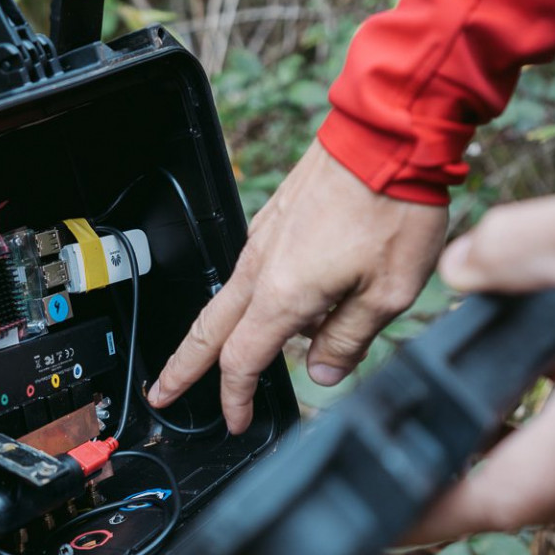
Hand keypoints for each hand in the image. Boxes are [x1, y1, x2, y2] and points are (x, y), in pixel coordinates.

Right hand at [147, 140, 448, 433]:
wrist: (387, 134)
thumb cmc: (393, 206)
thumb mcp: (389, 293)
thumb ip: (349, 339)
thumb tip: (322, 372)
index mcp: (282, 294)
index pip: (242, 361)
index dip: (235, 398)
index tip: (237, 420)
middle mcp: (261, 266)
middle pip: (208, 331)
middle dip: (182, 368)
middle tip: (162, 393)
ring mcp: (263, 239)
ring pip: (226, 299)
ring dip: (213, 334)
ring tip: (214, 358)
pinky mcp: (275, 219)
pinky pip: (251, 270)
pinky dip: (247, 299)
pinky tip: (273, 304)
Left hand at [409, 161, 554, 543]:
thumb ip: (515, 248)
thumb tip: (461, 270)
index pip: (500, 495)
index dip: (433, 518)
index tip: (384, 528)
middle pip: (536, 500)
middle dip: (465, 497)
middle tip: (405, 483)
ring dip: (518, 466)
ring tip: (457, 440)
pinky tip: (550, 388)